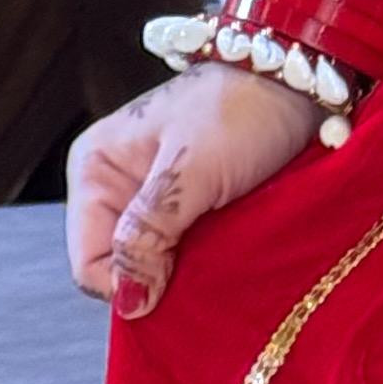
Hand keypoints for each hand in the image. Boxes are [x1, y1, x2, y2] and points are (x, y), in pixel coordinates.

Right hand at [66, 64, 323, 316]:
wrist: (293, 83)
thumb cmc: (239, 110)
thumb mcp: (189, 172)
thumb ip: (149, 232)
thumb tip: (126, 300)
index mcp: (94, 172)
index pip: (89, 262)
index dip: (127, 285)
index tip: (175, 285)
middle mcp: (117, 189)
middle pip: (122, 268)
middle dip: (159, 283)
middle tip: (207, 270)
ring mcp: (155, 202)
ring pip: (157, 267)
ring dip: (188, 277)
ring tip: (225, 261)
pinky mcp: (192, 210)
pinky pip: (187, 255)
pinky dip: (208, 264)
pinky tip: (232, 257)